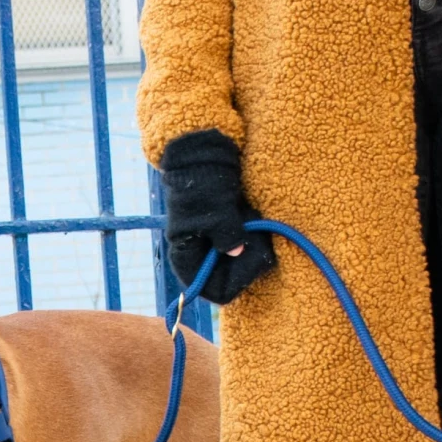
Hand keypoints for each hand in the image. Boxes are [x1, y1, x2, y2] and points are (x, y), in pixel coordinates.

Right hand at [160, 130, 276, 304]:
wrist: (204, 150)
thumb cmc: (202, 179)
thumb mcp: (215, 208)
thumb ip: (226, 233)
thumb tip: (237, 252)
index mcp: (186, 257)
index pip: (214, 291)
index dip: (237, 280)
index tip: (251, 255)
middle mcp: (199, 256)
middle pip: (230, 279)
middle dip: (248, 262)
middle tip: (255, 234)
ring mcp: (212, 245)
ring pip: (239, 264)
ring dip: (252, 247)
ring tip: (252, 220)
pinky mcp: (225, 233)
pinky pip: (244, 247)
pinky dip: (253, 236)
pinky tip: (252, 216)